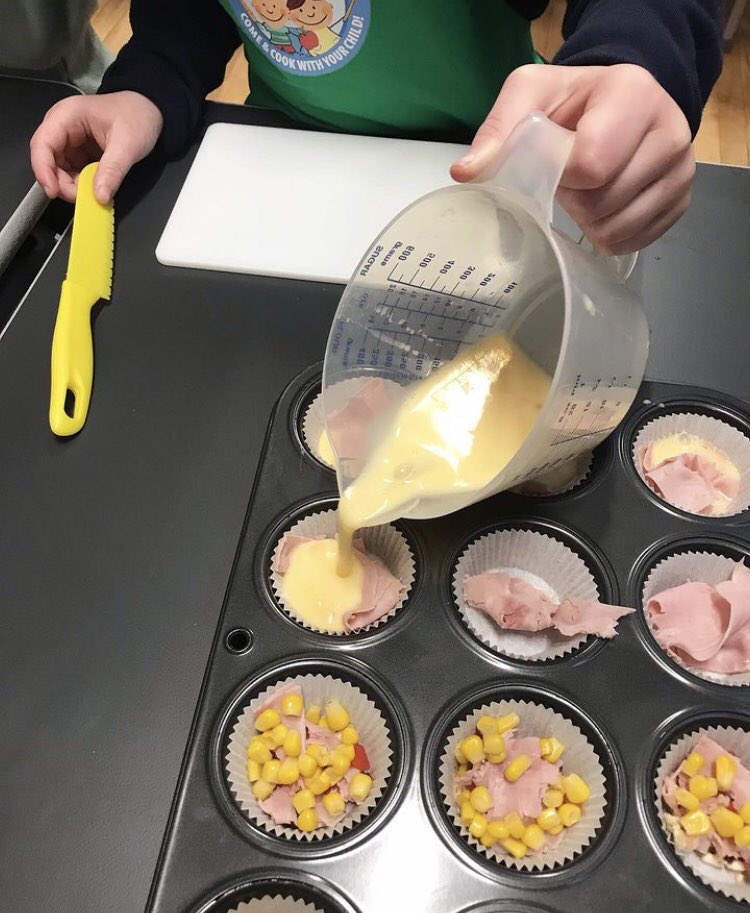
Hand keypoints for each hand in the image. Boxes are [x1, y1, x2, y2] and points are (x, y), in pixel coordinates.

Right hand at [30, 91, 163, 203]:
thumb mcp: (128, 144)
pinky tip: (96, 188)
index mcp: (66, 116)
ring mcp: (70, 141)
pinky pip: (73, 173)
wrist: (149, 110)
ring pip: (59, 170)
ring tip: (94, 193)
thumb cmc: (137, 116)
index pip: (42, 144)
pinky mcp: (79, 153)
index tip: (53, 191)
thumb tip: (100, 196)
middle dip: (62, 183)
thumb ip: (112, 170)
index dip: (43, 170)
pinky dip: (81, 184)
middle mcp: (62, 128)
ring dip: (72, 186)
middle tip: (82, 199)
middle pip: (48, 161)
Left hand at [451, 64, 694, 253]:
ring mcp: (681, 170)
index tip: (555, 167)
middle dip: (576, 201)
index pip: (592, 163)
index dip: (562, 176)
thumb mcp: (530, 94)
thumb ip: (499, 128)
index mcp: (633, 93)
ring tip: (585, 194)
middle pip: (605, 200)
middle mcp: (671, 131)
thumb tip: (467, 173)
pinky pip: (637, 241)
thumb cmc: (571, 101)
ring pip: (621, 227)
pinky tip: (602, 211)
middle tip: (569, 183)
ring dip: (590, 222)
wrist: (617, 105)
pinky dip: (610, 236)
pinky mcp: (681, 201)